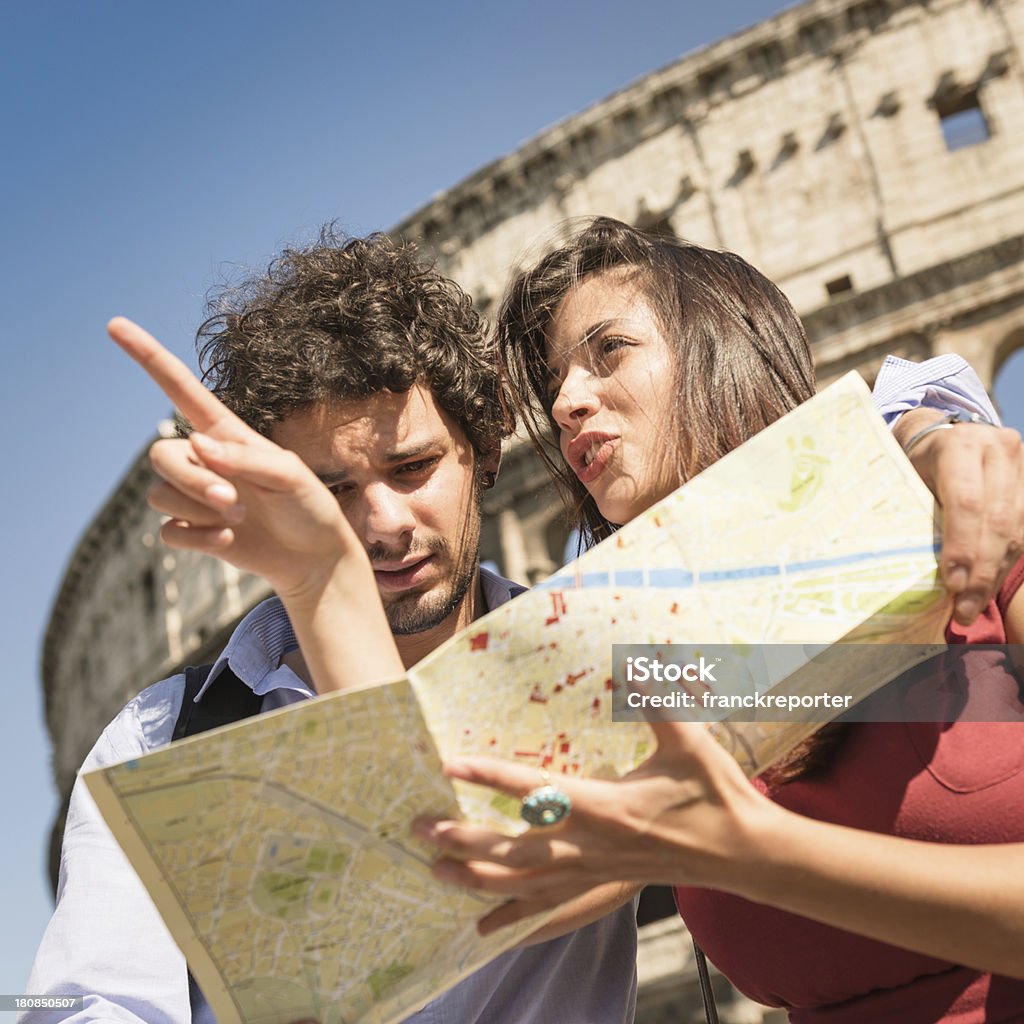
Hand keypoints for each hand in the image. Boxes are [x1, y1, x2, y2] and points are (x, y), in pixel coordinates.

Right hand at [109, 317, 360, 602]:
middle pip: (160, 456)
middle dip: (191, 480)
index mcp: (226, 434)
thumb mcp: (291, 476)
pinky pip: (167, 531)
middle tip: (234, 502)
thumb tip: (198, 444)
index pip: (179, 389)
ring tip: (240, 518)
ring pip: (159, 494)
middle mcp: (204, 460)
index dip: (148, 357)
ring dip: (198, 510)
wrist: (314, 556)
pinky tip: (228, 539)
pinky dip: (196, 539)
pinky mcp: (192, 530)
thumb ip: (247, 459)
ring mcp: (195, 496)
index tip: (115, 325)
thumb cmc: (309, 506)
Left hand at [414, 719, 770, 932]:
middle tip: (419, 829)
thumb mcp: (688, 739)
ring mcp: (595, 873)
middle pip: (513, 849)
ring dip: (476, 878)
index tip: (451, 765)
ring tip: (435, 871)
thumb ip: (658, 696)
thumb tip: (640, 653)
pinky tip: (484, 928)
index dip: (490, 777)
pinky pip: (550, 909)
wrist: (743, 852)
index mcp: (605, 806)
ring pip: (523, 885)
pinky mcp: (603, 888)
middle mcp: (591, 846)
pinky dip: (513, 917)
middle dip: (463, 839)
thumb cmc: (714, 793)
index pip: (535, 790)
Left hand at [896, 409, 1023, 623]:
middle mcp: (997, 449)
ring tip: (974, 605)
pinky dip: (1007, 560)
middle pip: (997, 519)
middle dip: (981, 570)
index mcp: (959, 445)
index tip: (952, 583)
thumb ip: (920, 511)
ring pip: (1018, 527)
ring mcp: (1021, 463)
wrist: (943, 433)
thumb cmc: (916, 462)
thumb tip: (915, 568)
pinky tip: (989, 585)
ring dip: (997, 572)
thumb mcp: (907, 475)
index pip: (965, 501)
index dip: (961, 545)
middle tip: (964, 608)